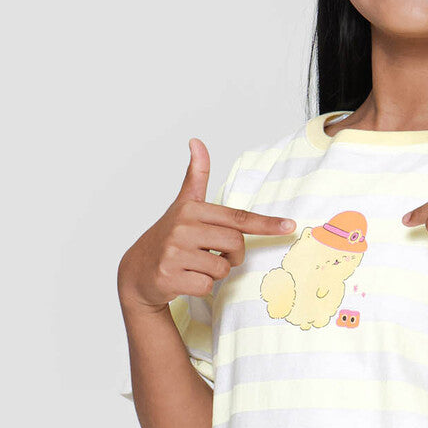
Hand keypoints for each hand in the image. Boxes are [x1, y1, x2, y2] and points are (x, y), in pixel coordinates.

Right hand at [117, 138, 295, 312]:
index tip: (290, 226)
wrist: (137, 269)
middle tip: (215, 254)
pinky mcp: (169, 276)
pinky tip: (185, 278)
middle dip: (233, 254)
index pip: (237, 217)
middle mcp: (182, 228)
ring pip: (222, 268)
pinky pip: (207, 286)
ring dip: (216, 272)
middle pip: (236, 244)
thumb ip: (196, 176)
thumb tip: (197, 141)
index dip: (266, 223)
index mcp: (191, 209)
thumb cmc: (168, 235)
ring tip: (195, 265)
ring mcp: (174, 253)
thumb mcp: (183, 204)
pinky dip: (202, 287)